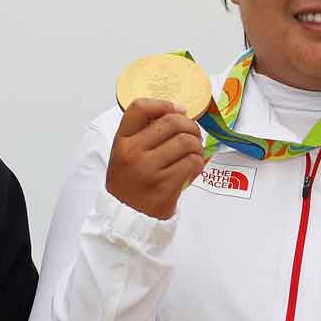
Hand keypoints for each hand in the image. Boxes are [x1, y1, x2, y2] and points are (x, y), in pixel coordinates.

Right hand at [105, 97, 205, 218]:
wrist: (126, 216)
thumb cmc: (130, 180)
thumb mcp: (126, 153)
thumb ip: (143, 133)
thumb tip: (178, 112)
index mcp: (122, 141)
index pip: (139, 108)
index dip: (164, 104)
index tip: (179, 110)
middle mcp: (133, 153)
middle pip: (171, 123)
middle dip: (190, 125)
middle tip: (194, 134)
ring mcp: (149, 171)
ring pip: (186, 143)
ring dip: (197, 145)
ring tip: (195, 151)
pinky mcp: (165, 188)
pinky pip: (192, 164)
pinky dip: (199, 163)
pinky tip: (193, 166)